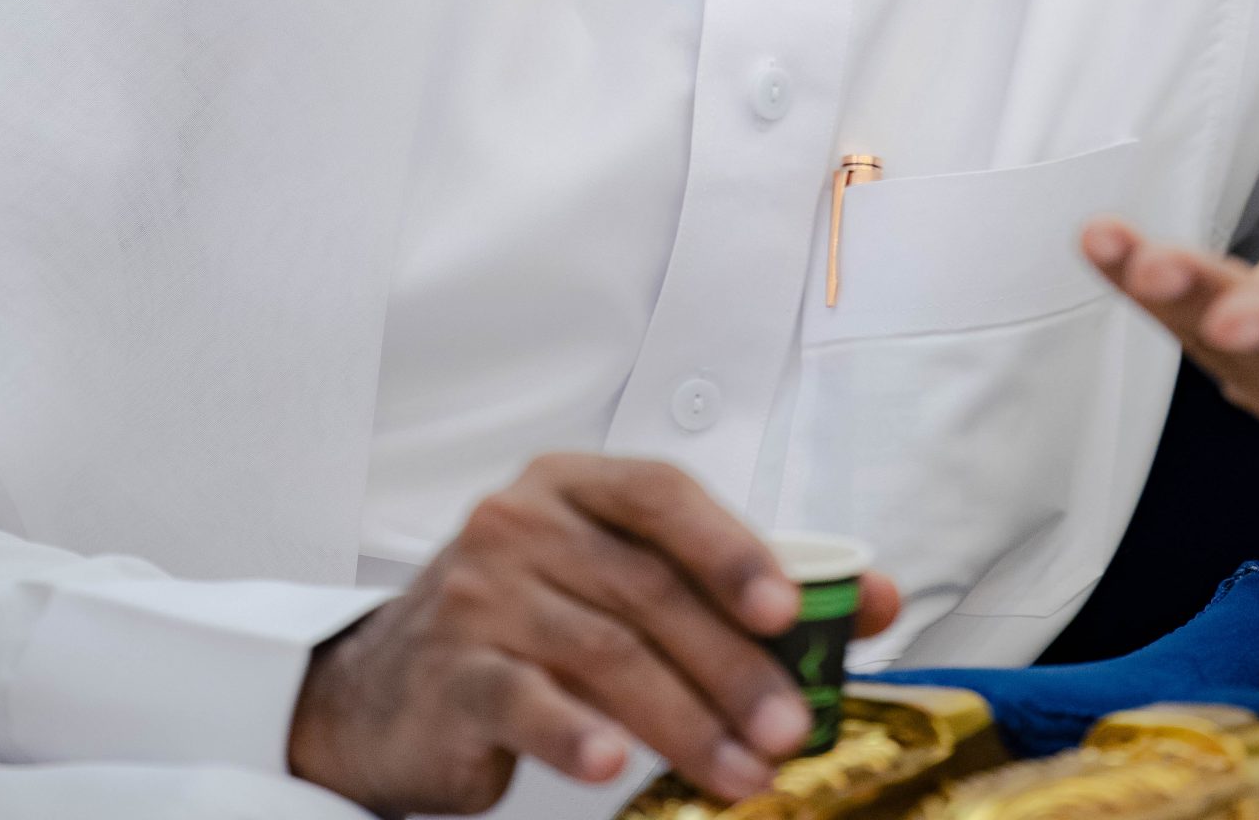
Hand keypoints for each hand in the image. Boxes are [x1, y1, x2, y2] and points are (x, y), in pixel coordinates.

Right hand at [288, 452, 898, 816]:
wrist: (384, 691)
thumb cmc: (530, 625)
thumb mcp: (623, 583)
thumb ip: (739, 585)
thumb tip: (873, 600)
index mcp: (574, 484)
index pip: (662, 495)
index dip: (730, 547)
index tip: (787, 607)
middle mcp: (522, 522)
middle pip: (647, 590)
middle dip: (731, 665)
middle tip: (791, 728)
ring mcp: (480, 594)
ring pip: (604, 652)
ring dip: (685, 720)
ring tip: (743, 774)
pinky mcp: (452, 670)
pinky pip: (523, 699)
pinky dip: (574, 733)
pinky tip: (614, 763)